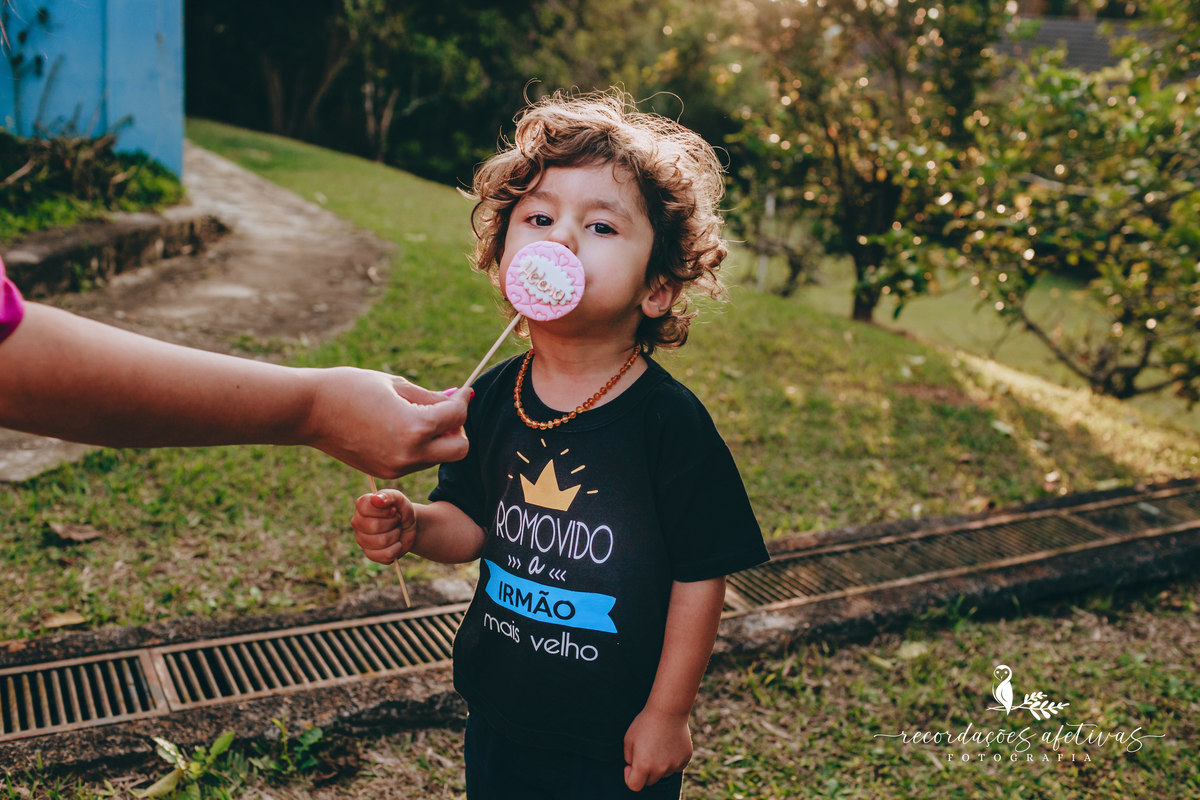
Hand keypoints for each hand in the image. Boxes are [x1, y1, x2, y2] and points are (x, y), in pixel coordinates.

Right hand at [302, 368, 469, 477]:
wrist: (309, 412)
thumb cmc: (350, 388)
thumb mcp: (395, 385)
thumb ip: (430, 397)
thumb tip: (456, 400)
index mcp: (415, 427)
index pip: (457, 416)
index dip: (464, 401)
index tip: (464, 392)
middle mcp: (410, 453)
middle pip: (460, 449)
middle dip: (458, 429)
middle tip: (445, 412)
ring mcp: (398, 467)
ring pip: (439, 457)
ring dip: (438, 439)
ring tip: (416, 416)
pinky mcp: (386, 472)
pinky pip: (417, 462)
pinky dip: (420, 447)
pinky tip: (400, 429)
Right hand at [353, 489, 417, 563]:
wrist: (408, 526)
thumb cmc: (400, 510)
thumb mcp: (399, 499)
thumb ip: (389, 496)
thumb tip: (376, 499)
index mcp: (361, 506)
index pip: (366, 509)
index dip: (384, 510)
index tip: (393, 509)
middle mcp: (357, 523)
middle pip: (375, 526)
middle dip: (393, 522)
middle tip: (396, 520)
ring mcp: (362, 540)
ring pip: (382, 541)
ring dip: (396, 534)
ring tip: (396, 530)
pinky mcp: (371, 554)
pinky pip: (387, 554)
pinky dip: (397, 547)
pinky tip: (396, 542)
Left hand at [623, 707, 691, 791]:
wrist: (669, 710)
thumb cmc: (646, 723)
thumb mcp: (628, 739)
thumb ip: (629, 758)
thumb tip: (633, 767)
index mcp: (643, 765)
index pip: (634, 786)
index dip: (629, 777)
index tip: (630, 766)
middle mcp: (660, 769)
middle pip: (649, 781)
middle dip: (644, 771)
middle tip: (644, 752)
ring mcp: (674, 765)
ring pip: (663, 773)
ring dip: (659, 765)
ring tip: (658, 744)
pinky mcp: (685, 759)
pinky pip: (675, 766)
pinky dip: (671, 760)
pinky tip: (669, 744)